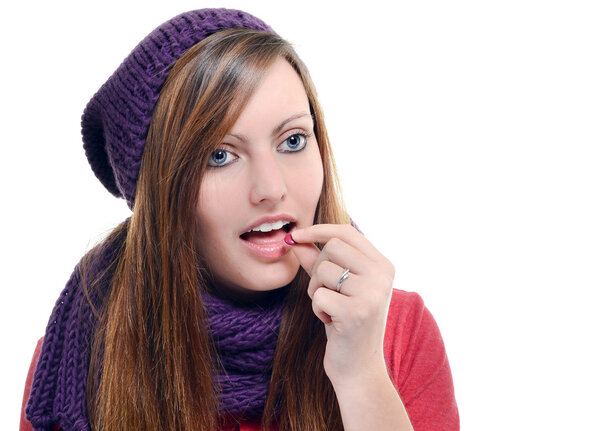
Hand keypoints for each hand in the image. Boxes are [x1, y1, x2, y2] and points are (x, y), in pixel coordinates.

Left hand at [287, 223, 394, 385]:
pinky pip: (319, 295)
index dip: (318, 230)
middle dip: (318, 268)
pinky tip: (331, 321)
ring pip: (323, 270)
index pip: (347, 231)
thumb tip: (296, 239)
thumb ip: (319, 261)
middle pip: (332, 247)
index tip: (296, 235)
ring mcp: (372, 293)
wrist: (359, 368)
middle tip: (325, 291)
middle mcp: (382, 275)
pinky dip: (317, 308)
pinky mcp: (356, 312)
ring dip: (316, 290)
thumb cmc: (346, 324)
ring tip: (330, 308)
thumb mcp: (336, 287)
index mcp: (383, 265)